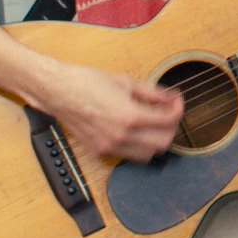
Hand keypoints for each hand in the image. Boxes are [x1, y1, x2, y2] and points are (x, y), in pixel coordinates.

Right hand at [43, 63, 183, 162]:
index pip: (168, 121)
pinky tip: (137, 131)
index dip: (178, 109)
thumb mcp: (126, 81)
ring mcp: (109, 146)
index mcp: (129, 116)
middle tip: (168, 114)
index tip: (176, 102)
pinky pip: (128, 155)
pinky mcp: (100, 150)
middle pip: (163, 143)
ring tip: (154, 124)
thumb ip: (153, 93)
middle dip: (171, 127)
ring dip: (156, 141)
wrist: (59, 91)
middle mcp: (120, 136)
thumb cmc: (87, 82)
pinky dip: (139, 147)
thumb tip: (171, 98)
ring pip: (147, 155)